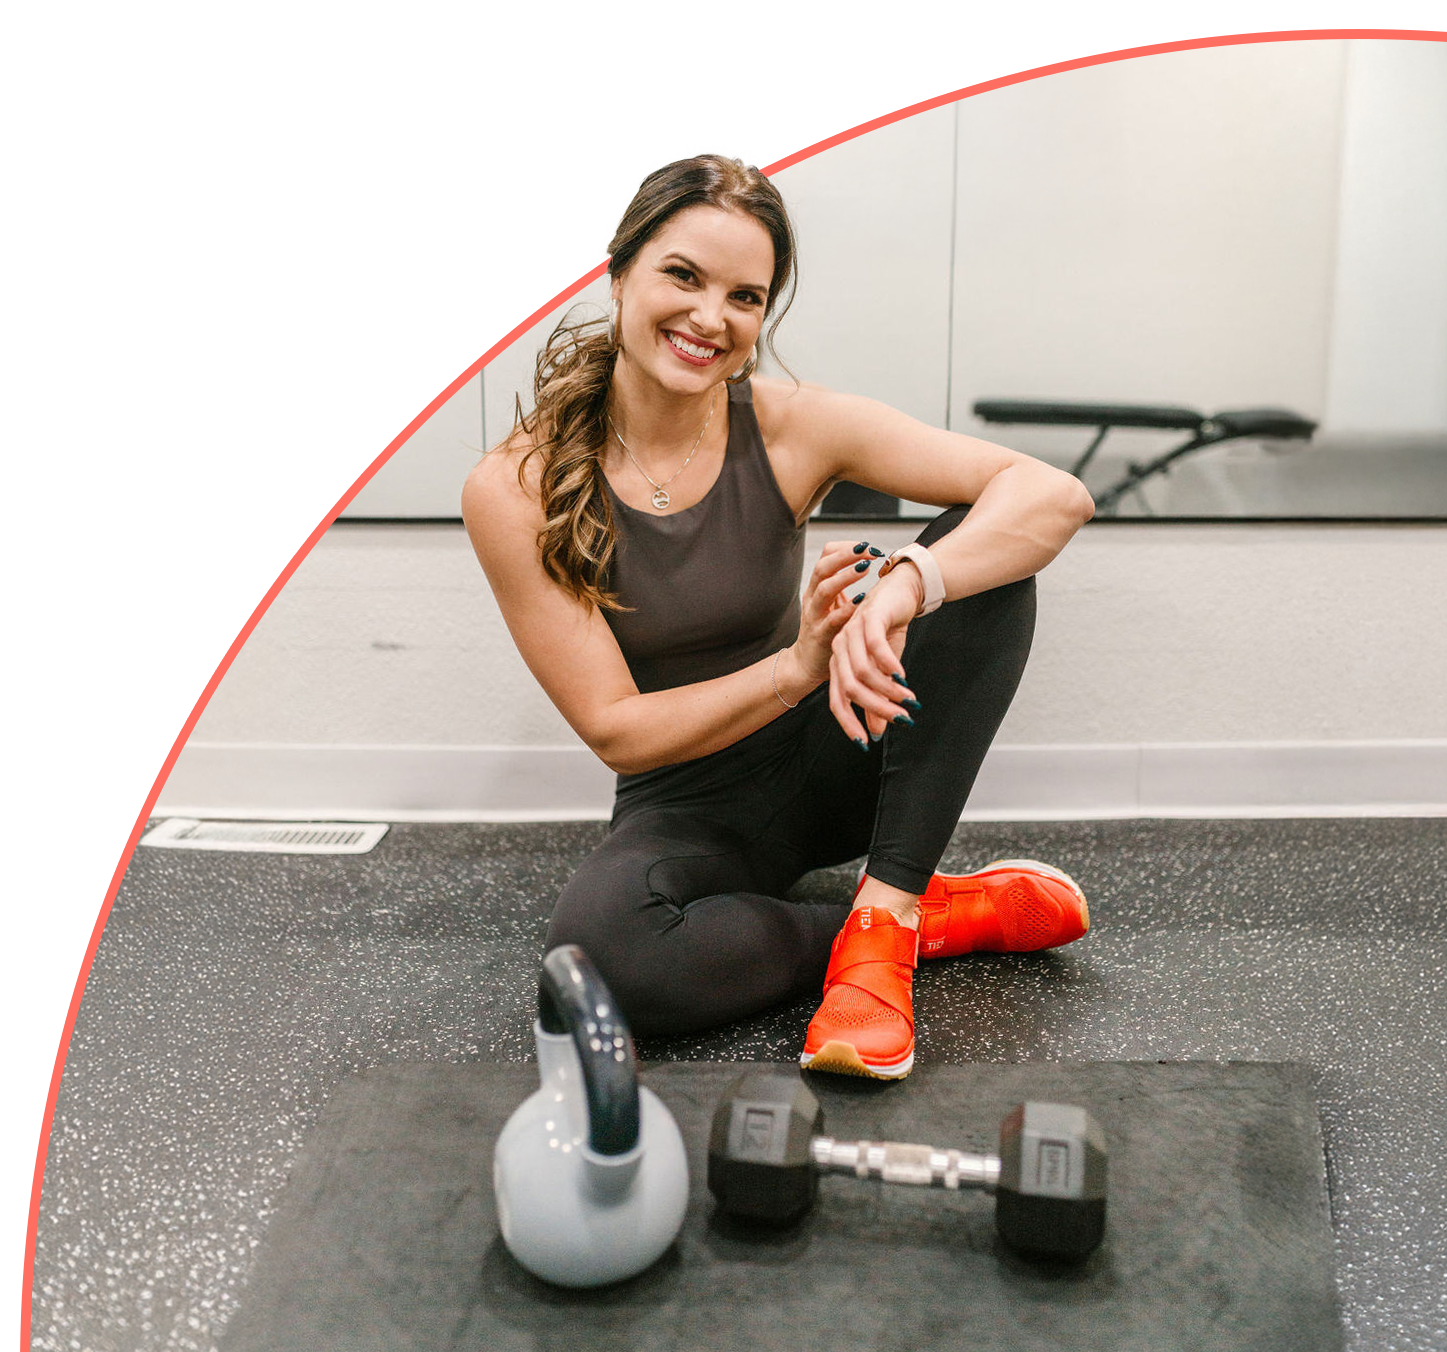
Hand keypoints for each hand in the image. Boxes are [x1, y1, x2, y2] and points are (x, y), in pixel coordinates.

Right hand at [789, 540, 887, 687]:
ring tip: (865, 569)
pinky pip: (833, 619)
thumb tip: (865, 562)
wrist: (805, 665)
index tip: (866, 546)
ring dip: (845, 576)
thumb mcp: (830, 604)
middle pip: (823, 567)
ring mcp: (814, 616)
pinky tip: (862, 601)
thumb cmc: (824, 631)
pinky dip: (847, 608)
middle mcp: (812, 598)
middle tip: (867, 550)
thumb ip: (842, 585)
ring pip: (825, 589)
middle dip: (846, 555)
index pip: (826, 556)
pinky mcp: (821, 635)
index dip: (845, 547)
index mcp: (816, 587)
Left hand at [828, 562, 923, 745]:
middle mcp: (840, 649)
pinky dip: (890, 666)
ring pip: (864, 672)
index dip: (849, 723)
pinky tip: (903, 677)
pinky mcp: (869, 619)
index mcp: (839, 663)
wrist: (900, 592)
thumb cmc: (888, 632)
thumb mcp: (884, 670)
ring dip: (888, 691)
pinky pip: (876, 648)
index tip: (865, 743)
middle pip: (850, 690)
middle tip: (902, 720)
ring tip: (909, 700)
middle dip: (877, 709)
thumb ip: (877, 699)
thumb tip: (878, 732)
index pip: (837, 700)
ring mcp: (852, 633)